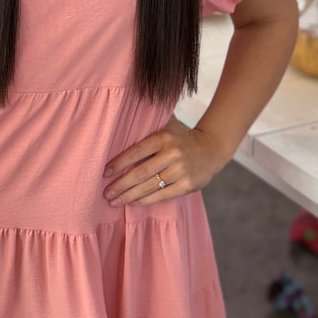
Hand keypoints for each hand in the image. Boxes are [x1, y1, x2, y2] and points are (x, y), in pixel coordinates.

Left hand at [102, 117, 226, 205]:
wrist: (212, 148)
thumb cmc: (182, 136)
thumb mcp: (168, 124)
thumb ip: (148, 122)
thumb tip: (122, 115)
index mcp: (164, 137)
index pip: (136, 152)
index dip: (119, 163)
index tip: (105, 172)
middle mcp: (172, 154)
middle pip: (141, 173)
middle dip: (121, 185)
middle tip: (106, 193)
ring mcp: (181, 171)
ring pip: (150, 186)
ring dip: (129, 196)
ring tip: (114, 201)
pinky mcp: (187, 185)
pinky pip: (162, 195)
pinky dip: (145, 200)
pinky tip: (132, 203)